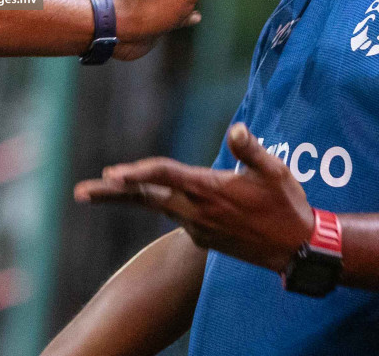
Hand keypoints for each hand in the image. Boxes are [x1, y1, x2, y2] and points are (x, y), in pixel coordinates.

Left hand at [74, 123, 312, 271]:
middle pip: (145, 197)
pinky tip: (151, 193)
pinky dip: (158, 202)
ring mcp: (197, 227)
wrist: (298, 249)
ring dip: (125, 198)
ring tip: (97, 190)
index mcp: (210, 190)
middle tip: (80, 193)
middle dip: (111, 194)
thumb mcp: (275, 171)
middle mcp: (197, 211)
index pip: (166, 176)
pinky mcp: (202, 236)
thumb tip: (236, 129)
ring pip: (154, 206)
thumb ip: (251, 150)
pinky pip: (174, 214)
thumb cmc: (288, 206)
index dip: (138, 173)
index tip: (112, 174)